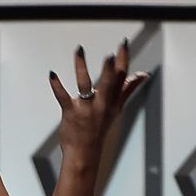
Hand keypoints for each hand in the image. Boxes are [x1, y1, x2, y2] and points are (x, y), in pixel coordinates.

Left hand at [48, 39, 148, 164]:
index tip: (122, 43)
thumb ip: (128, 89)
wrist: (85, 153)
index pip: (121, 77)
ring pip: (85, 85)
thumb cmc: (100, 128)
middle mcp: (102, 104)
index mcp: (113, 101)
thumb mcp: (117, 109)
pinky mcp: (70, 113)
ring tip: (80, 50)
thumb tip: (143, 74)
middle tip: (110, 53)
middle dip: (110, 68)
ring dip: (82, 68)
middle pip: (108, 83)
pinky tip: (52, 74)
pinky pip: (63, 97)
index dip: (122, 59)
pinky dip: (57, 85)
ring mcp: (86, 108)